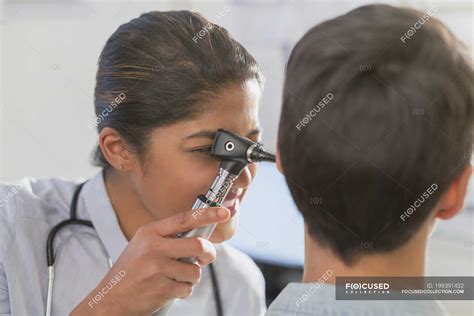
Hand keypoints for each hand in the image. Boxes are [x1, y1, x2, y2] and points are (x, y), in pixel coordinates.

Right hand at [71, 206, 230, 315]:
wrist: (109, 299)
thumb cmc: (130, 271)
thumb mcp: (142, 245)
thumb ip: (168, 238)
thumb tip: (201, 236)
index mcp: (150, 233)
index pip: (184, 218)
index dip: (208, 215)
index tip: (224, 212)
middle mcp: (153, 248)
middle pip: (197, 245)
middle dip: (208, 253)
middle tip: (205, 258)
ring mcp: (157, 269)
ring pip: (195, 270)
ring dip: (190, 277)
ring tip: (174, 278)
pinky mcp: (161, 288)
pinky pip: (187, 288)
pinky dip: (183, 291)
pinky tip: (168, 289)